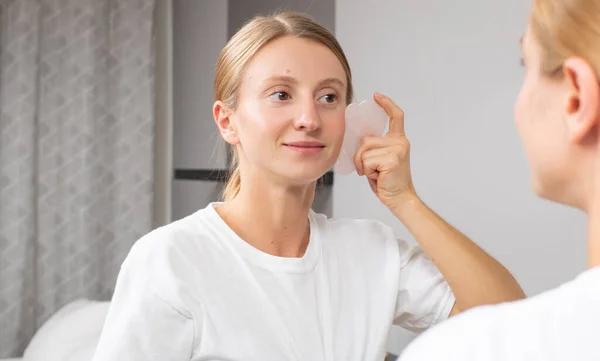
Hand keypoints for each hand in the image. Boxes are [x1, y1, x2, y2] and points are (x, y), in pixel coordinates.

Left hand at [354, 93, 417, 209]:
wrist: (399, 198)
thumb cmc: (388, 181)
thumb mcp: (380, 159)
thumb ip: (374, 147)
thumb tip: (360, 138)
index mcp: (398, 140)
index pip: (396, 116)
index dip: (386, 104)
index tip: (377, 96)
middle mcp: (400, 142)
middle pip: (366, 140)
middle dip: (360, 157)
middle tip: (370, 170)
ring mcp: (397, 149)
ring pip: (364, 151)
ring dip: (363, 166)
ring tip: (376, 174)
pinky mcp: (392, 159)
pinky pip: (366, 161)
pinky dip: (367, 172)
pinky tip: (379, 177)